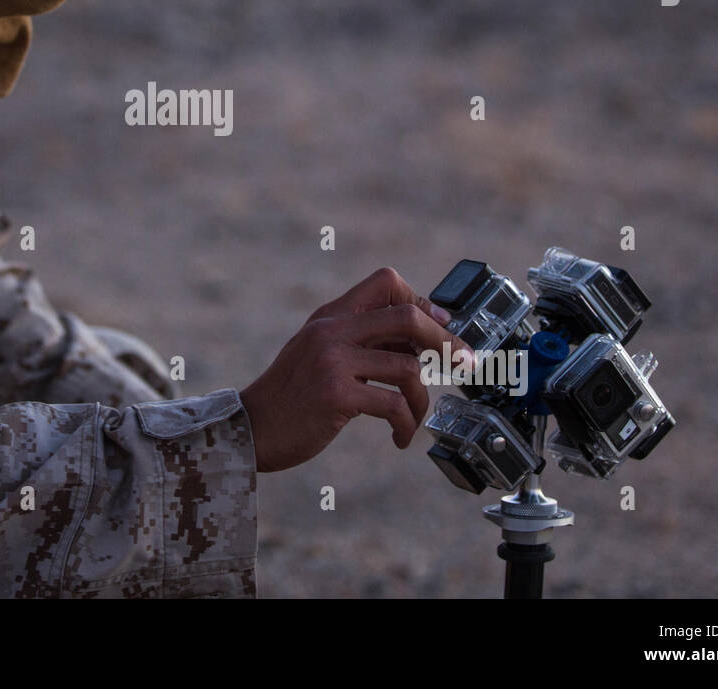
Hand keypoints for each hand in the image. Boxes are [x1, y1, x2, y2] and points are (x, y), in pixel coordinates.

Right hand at [239, 267, 471, 472]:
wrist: (251, 428)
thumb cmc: (291, 395)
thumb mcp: (320, 352)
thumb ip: (360, 340)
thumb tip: (419, 338)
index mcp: (331, 316)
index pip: (386, 281)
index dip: (421, 302)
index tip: (440, 327)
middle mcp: (332, 331)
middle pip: (407, 318)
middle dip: (446, 342)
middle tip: (466, 364)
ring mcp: (332, 362)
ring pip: (407, 368)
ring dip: (423, 398)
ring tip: (415, 418)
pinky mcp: (334, 396)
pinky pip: (392, 405)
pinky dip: (406, 424)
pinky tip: (399, 436)